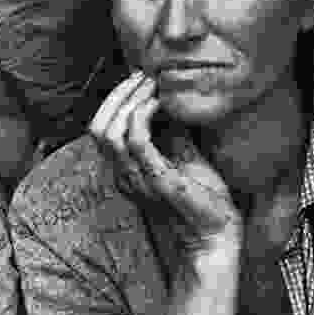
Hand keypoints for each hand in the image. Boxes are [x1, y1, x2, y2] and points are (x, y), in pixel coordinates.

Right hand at [89, 71, 242, 256]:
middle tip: (144, 76)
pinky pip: (136, 141)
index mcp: (127, 171)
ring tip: (152, 85)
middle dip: (118, 94)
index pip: (101, 129)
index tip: (139, 80)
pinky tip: (162, 103)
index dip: (115, 100)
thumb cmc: (204, 201)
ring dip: (129, 99)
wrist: (216, 238)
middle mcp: (125, 176)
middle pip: (97, 127)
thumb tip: (172, 104)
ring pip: (109, 131)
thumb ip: (173, 135)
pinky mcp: (157, 181)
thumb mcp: (185, 159)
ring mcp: (137, 180)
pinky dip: (144, 114)